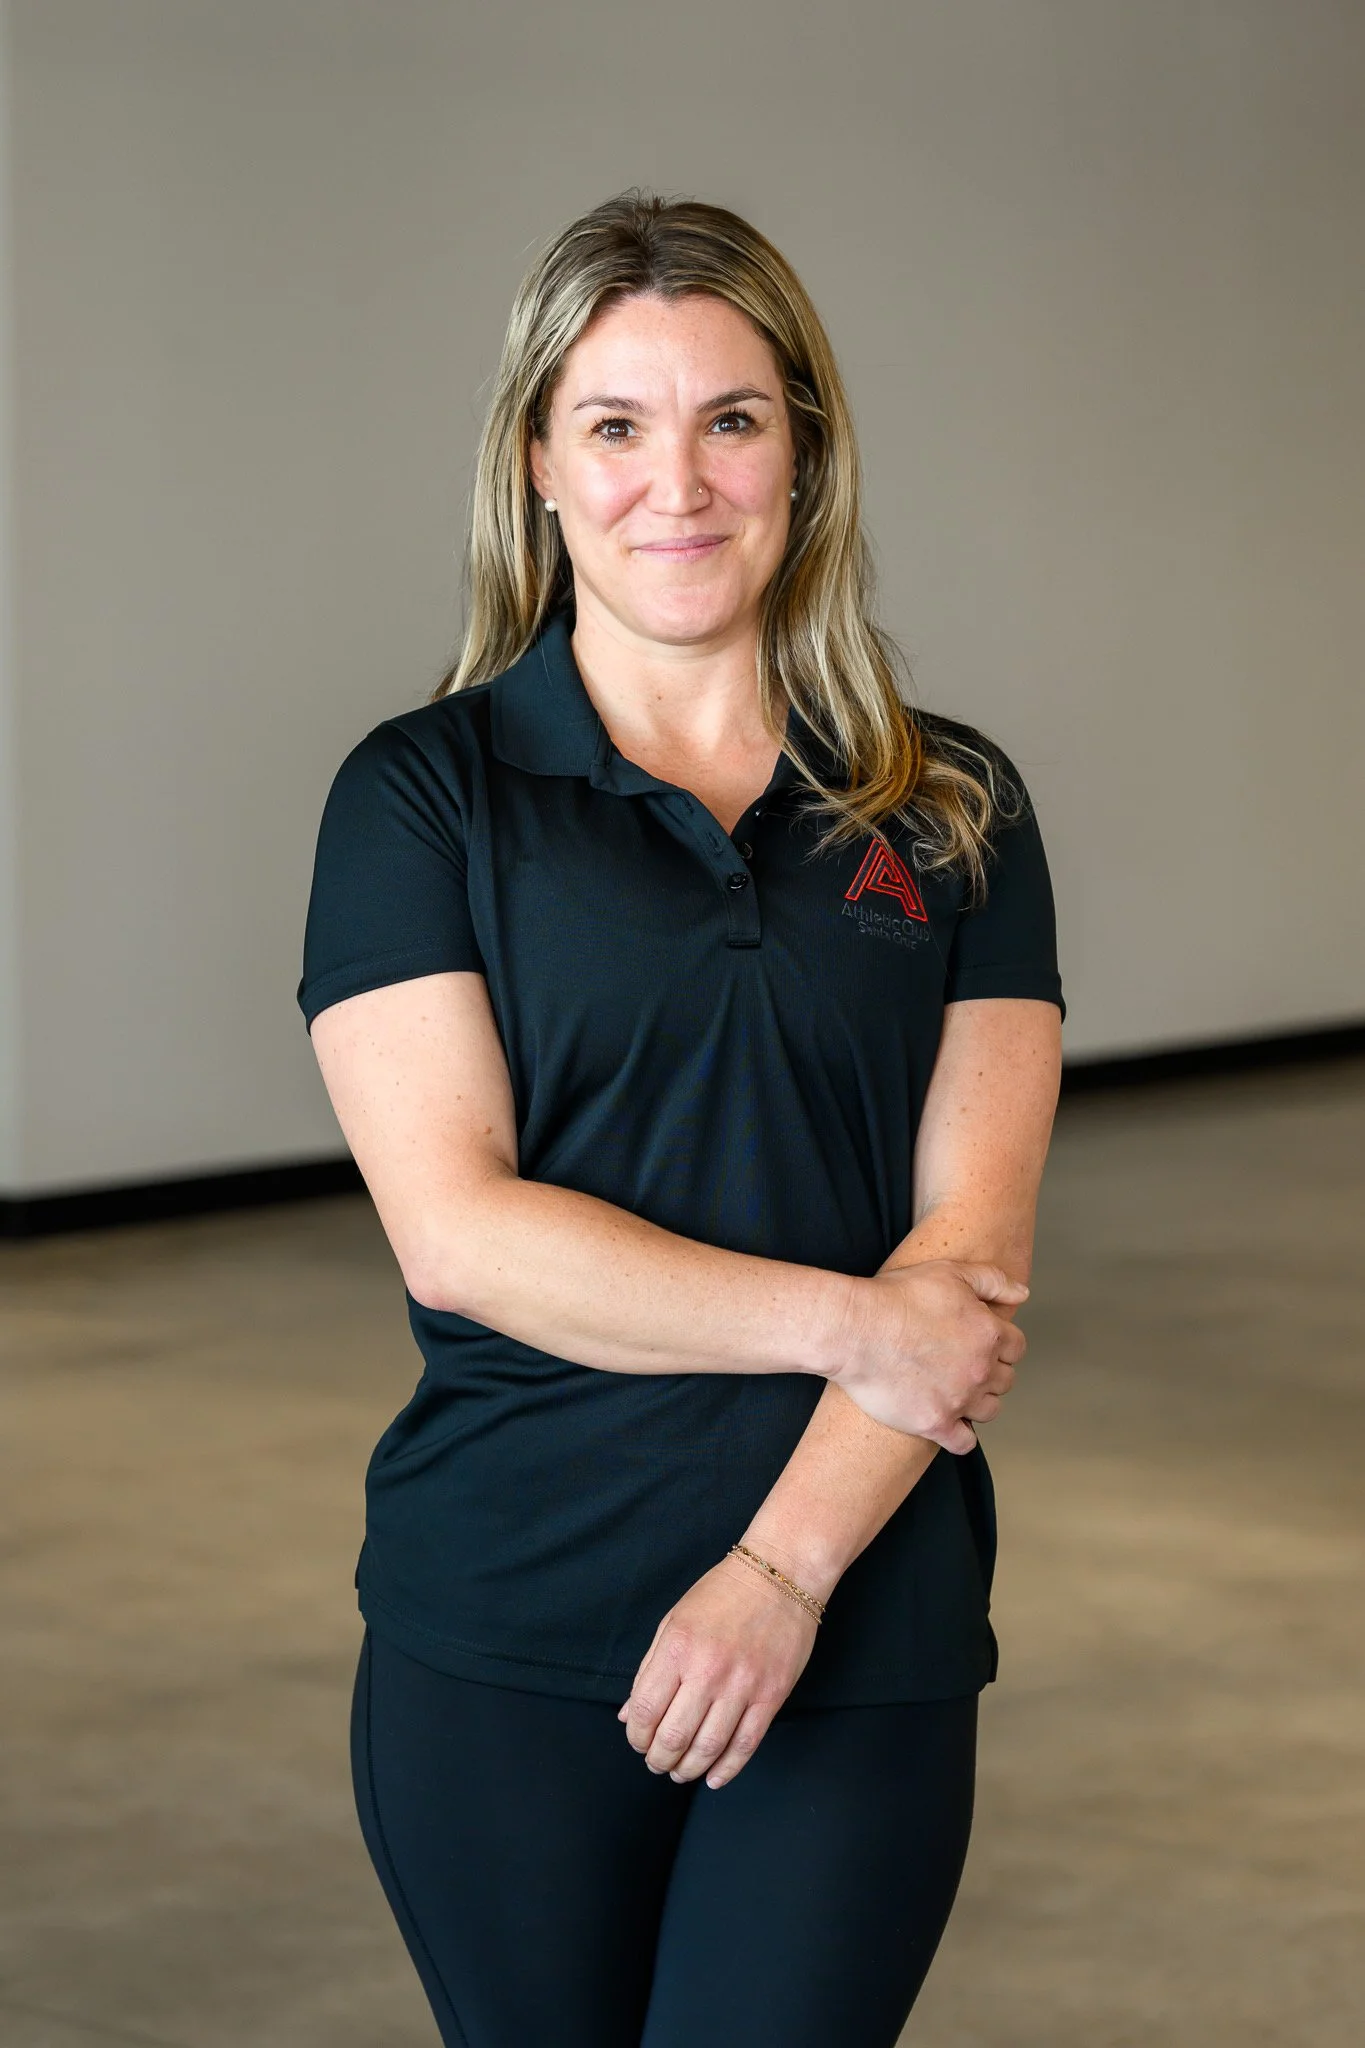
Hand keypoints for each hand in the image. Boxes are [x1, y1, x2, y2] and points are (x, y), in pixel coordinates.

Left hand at [617, 1554, 817, 1788]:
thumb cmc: (722, 1594)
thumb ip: (649, 1670)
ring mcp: (742, 1685)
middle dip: (658, 1759)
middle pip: (674, 1737)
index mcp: (677, 1648)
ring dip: (688, 1769)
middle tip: (656, 1763)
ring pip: (708, 1747)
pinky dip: (727, 1769)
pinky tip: (713, 1777)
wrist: (780, 1574)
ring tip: (680, 1772)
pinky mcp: (771, 1695)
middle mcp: (708, 1670)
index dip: (636, 1736)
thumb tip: (628, 1715)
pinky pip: (746, 1744)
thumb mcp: (674, 1621)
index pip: (645, 1710)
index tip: (638, 1741)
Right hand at [831, 1260, 1027, 1450]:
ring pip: (989, 1410)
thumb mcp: (950, 1271)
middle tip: (962, 1364)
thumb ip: (993, 1280)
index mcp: (989, 1333)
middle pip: (1005, 1380)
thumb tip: (1022, 1293)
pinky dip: (960, 1435)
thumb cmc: (898, 1297)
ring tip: (955, 1391)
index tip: (979, 1342)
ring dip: (977, 1401)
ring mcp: (960, 1400)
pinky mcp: (934, 1423)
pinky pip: (964, 1443)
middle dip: (989, 1371)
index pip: (1016, 1347)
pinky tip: (948, 1422)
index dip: (1000, 1343)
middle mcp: (981, 1370)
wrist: (855, 1330)